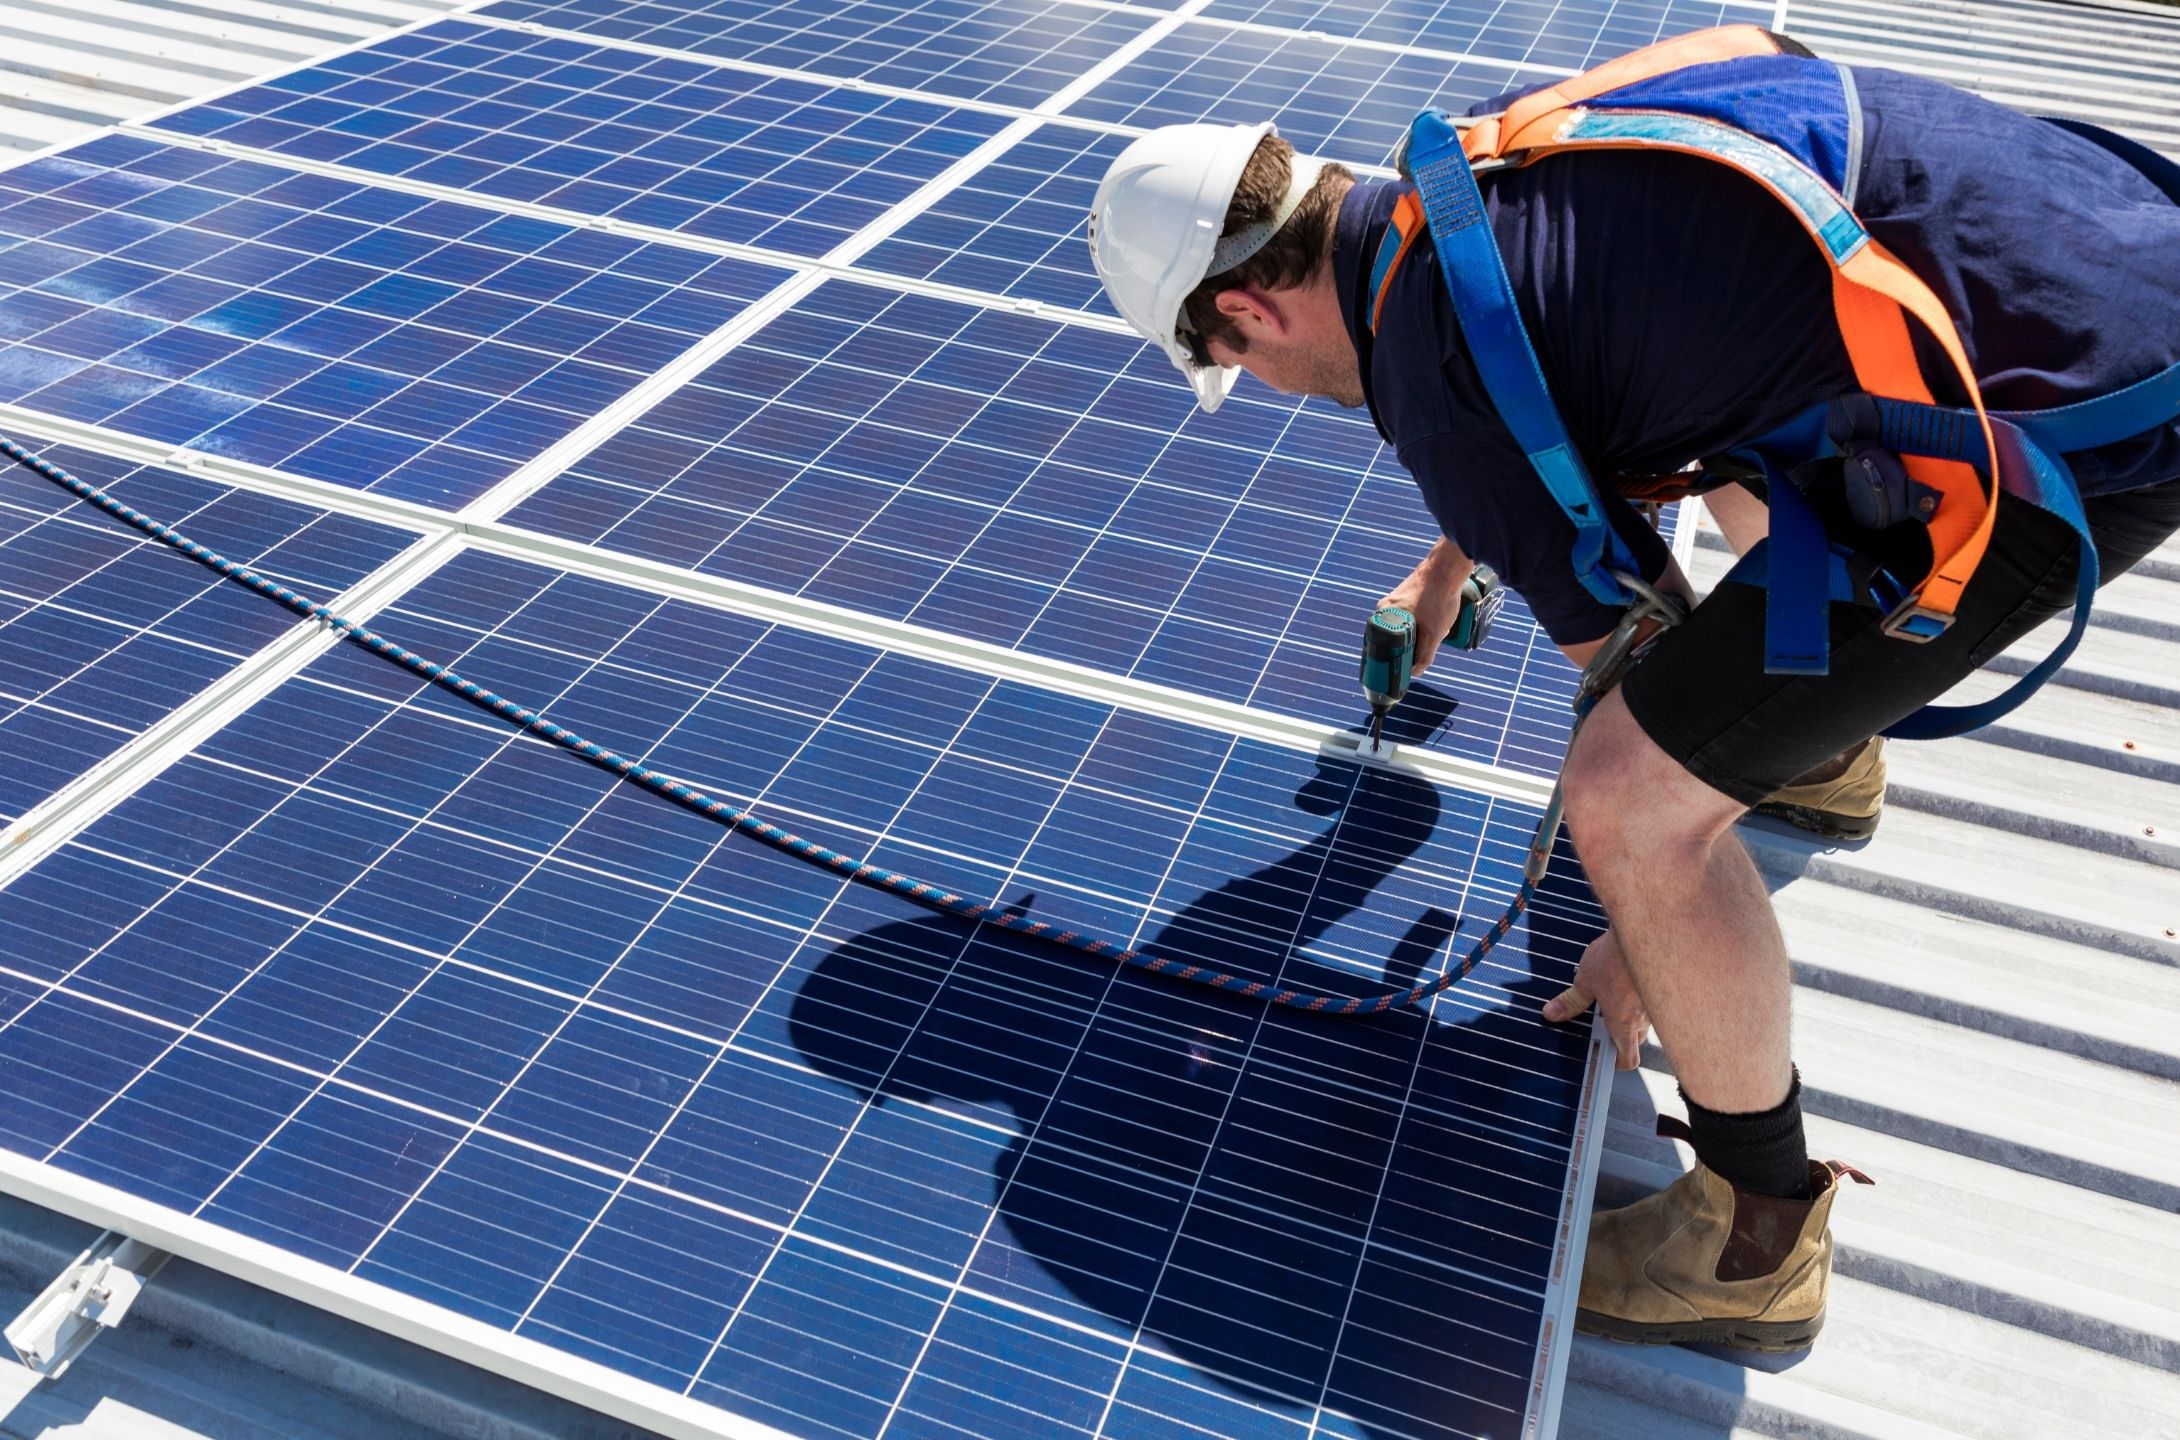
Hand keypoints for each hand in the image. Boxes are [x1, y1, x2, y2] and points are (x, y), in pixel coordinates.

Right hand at [1378, 538, 1472, 676]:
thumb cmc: (1438, 598)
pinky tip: (1434, 618)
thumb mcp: (1434, 634)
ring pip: (1403, 625)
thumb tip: (1416, 671)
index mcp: (1383, 616)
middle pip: (1393, 637)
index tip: (1399, 669)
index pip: (1380, 646)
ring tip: (1433, 630)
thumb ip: (1425, 655)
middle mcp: (1385, 607)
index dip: (1391, 659)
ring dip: (1417, 633)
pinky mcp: (1406, 593)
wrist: (1447, 569)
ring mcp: (1395, 599)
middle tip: (1422, 649)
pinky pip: (1409, 614)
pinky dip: (1420, 620)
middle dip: (1409, 646)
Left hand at [1543, 929, 1649, 1069]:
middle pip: (1637, 1040)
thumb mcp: (1586, 979)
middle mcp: (1645, 1018)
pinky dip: (1642, 995)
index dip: (1617, 1063)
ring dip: (1633, 1013)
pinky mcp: (1665, 987)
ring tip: (1614, 994)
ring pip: (1647, 1018)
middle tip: (1604, 1022)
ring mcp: (1658, 1003)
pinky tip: (1628, 978)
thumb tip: (1552, 1013)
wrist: (1647, 931)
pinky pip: (1653, 1000)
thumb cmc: (1617, 957)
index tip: (1606, 1058)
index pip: (1628, 1059)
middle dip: (1622, 1035)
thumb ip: (1572, 1000)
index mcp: (1624, 1023)